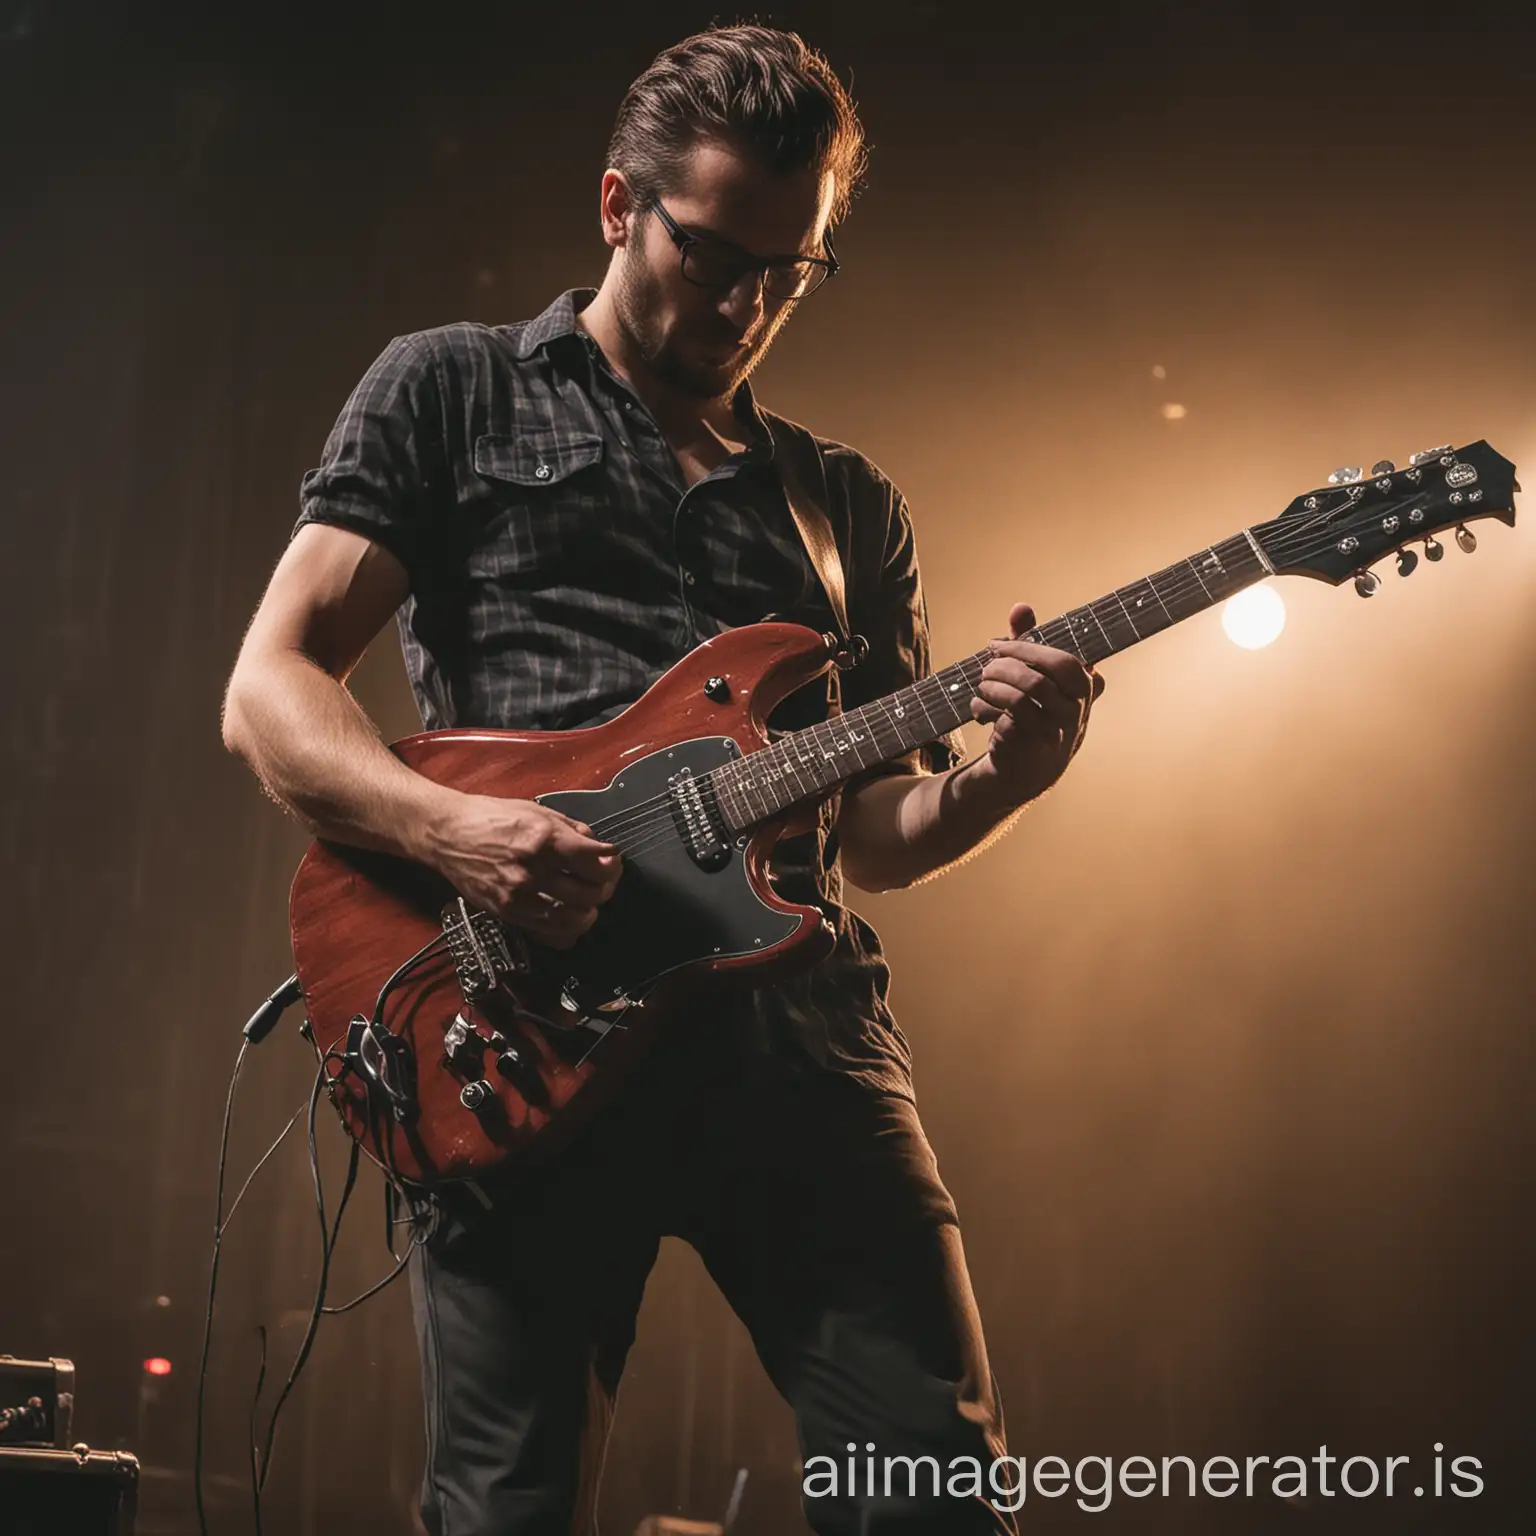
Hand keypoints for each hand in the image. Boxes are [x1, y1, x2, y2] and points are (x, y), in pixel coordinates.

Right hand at [422, 793, 621, 947]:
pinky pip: (547, 933)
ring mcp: (519, 895)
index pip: (595, 861)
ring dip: (589, 912)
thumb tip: (599, 848)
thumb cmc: (489, 817)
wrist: (447, 834)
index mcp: (543, 839)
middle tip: (602, 882)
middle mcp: (532, 869)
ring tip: (589, 903)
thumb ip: (571, 830)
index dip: (611, 862)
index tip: (612, 859)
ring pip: (572, 918)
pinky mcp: (507, 912)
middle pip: (589, 892)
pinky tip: (570, 920)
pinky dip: (566, 931)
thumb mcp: (536, 811)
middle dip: (604, 888)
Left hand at [970, 602, 1104, 802]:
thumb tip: (1021, 607)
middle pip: (1037, 680)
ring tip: (981, 685)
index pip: (1063, 662)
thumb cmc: (1033, 710)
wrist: (1029, 766)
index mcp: (1084, 688)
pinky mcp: (1032, 746)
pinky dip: (984, 709)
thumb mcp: (1033, 673)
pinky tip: (979, 710)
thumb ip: (1028, 640)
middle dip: (1004, 667)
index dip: (1025, 649)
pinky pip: (1005, 718)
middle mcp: (1076, 711)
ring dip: (992, 687)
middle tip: (986, 665)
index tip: (997, 645)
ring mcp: (1056, 731)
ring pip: (1020, 698)